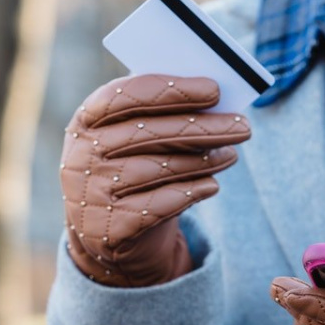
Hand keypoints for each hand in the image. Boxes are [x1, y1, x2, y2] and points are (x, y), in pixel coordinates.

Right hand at [61, 74, 250, 286]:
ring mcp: (90, 194)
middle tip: (243, 126)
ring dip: (202, 161)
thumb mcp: (134, 140)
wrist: (107, 234)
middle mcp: (81, 155)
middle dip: (201, 127)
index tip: (215, 89)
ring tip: (231, 155)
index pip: (125, 94)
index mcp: (85, 121)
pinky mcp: (108, 229)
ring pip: (157, 169)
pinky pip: (158, 206)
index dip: (172, 89)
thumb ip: (161, 116)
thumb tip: (213, 101)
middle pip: (148, 132)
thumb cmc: (129, 170)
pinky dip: (190, 193)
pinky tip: (212, 186)